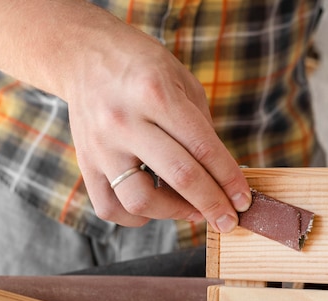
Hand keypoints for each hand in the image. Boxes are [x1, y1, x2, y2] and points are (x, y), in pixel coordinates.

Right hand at [65, 24, 250, 232]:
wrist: (84, 54)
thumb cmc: (143, 67)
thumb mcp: (182, 82)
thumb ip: (202, 129)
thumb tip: (223, 177)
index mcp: (156, 94)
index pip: (203, 148)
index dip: (229, 180)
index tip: (243, 201)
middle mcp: (125, 121)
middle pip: (179, 176)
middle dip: (212, 204)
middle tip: (229, 221)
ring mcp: (101, 145)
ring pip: (140, 201)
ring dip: (174, 213)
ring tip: (192, 209)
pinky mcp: (85, 163)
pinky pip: (110, 208)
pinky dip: (137, 217)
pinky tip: (155, 207)